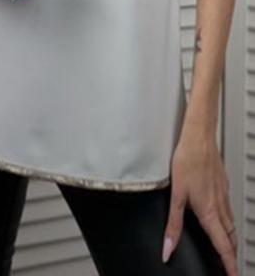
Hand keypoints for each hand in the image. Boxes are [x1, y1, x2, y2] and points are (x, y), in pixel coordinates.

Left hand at [162, 131, 236, 274]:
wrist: (199, 136)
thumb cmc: (188, 159)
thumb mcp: (176, 195)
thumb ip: (173, 224)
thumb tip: (168, 247)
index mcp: (210, 212)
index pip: (224, 247)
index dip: (229, 265)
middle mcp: (220, 206)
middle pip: (230, 237)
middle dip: (231, 254)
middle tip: (229, 266)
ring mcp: (223, 194)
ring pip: (231, 223)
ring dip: (229, 238)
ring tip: (226, 248)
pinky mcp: (222, 185)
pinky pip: (228, 209)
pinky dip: (226, 220)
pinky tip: (218, 216)